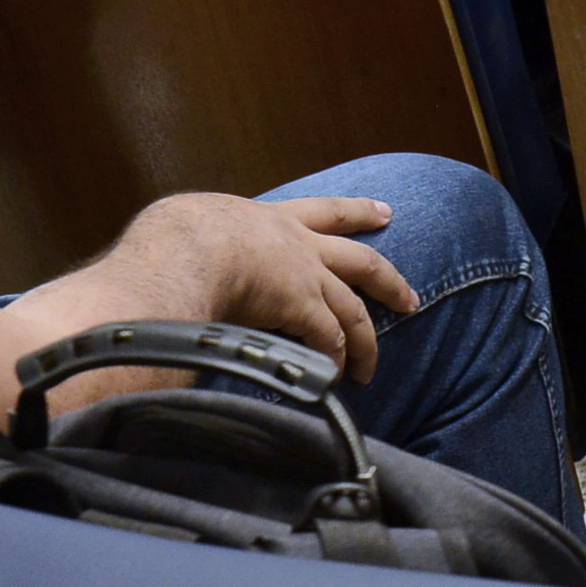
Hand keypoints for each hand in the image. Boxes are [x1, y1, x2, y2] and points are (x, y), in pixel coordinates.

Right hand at [130, 190, 416, 382]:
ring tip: (371, 368)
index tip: (385, 212)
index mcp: (273, 217)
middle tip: (410, 296)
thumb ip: (208, 237)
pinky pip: (331, 339)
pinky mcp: (303, 308)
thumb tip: (189, 251)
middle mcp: (300, 244)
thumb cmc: (175, 235)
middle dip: (389, 280)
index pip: (325, 210)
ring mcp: (306, 276)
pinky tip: (336, 376)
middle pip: (361, 260)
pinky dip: (336, 358)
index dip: (358, 212)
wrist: (184, 251)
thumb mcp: (195, 222)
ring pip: (353, 309)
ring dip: (365, 341)